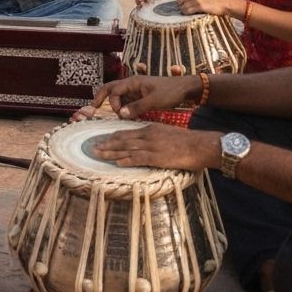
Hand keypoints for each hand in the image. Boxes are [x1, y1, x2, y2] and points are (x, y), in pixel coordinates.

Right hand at [85, 75, 201, 119]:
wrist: (185, 89)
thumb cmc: (171, 92)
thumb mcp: (155, 101)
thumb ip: (137, 107)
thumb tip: (121, 115)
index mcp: (133, 82)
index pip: (114, 90)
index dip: (113, 102)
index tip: (120, 114)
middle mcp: (132, 85)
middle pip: (110, 88)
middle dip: (100, 97)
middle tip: (92, 108)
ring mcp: (135, 91)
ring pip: (118, 96)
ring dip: (114, 105)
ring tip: (111, 116)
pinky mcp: (140, 97)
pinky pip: (127, 102)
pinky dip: (123, 108)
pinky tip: (124, 117)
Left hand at [92, 121, 221, 171]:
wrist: (198, 144)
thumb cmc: (186, 141)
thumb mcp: (166, 132)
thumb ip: (154, 136)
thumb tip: (144, 142)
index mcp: (149, 129)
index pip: (127, 132)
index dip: (113, 137)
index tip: (103, 139)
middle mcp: (147, 136)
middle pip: (122, 139)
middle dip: (106, 143)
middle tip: (93, 147)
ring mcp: (151, 146)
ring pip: (126, 148)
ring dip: (110, 152)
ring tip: (98, 154)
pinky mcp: (156, 157)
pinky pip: (137, 158)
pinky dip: (125, 160)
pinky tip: (115, 162)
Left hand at [175, 0, 235, 17]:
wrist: (225, 3)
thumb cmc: (216, 1)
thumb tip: (185, 3)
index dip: (181, 4)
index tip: (184, 8)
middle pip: (180, 2)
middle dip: (182, 8)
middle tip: (186, 13)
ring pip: (183, 7)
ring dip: (184, 12)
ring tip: (189, 14)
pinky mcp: (199, 6)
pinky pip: (187, 11)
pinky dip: (187, 14)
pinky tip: (192, 15)